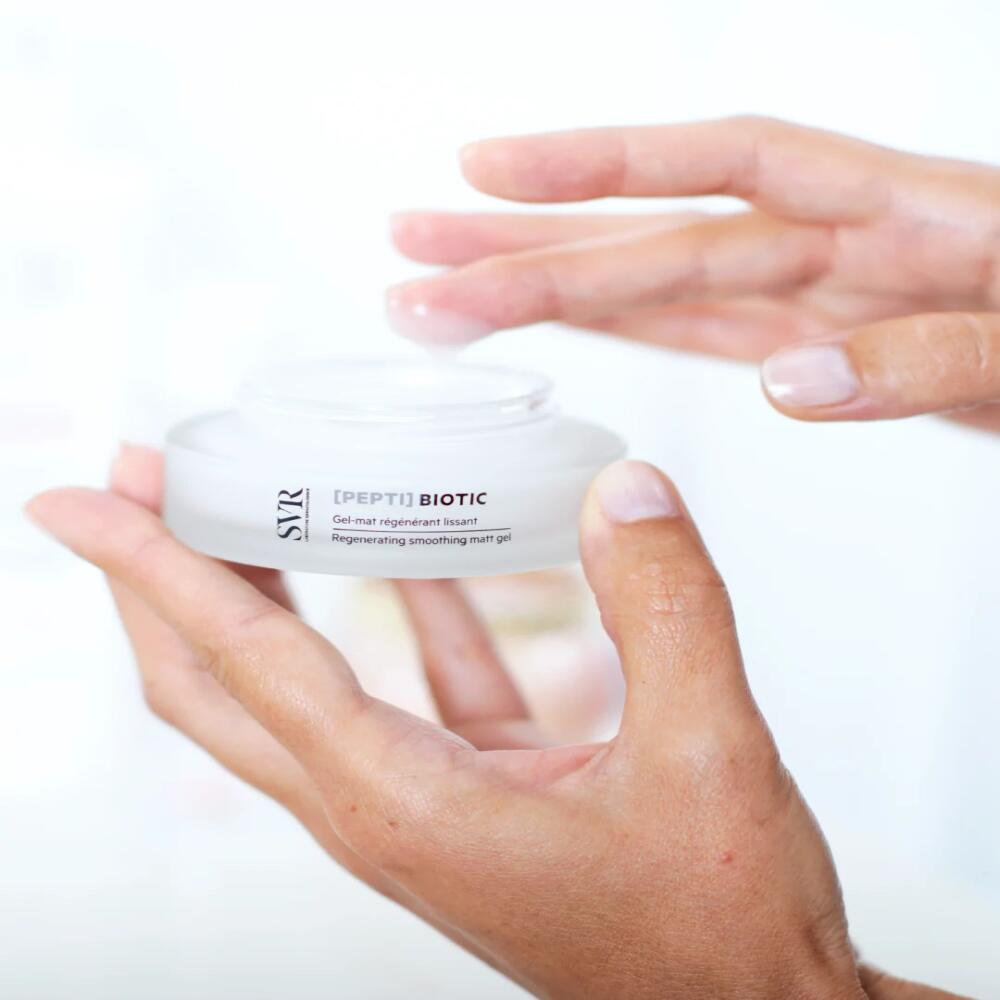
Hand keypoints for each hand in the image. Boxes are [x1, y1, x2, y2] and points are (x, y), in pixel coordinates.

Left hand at [26, 447, 953, 998]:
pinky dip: (397, 615)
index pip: (243, 663)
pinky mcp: (468, 794)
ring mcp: (418, 802)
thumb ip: (666, 608)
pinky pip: (406, 689)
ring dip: (257, 593)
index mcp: (403, 806)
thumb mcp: (708, 754)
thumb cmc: (719, 927)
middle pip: (218, 688)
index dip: (153, 567)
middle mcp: (382, 807)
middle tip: (136, 482)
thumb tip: (626, 490)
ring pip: (293, 688)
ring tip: (244, 502)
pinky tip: (415, 555)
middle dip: (159, 581)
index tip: (79, 501)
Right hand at [387, 116, 999, 432]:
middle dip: (525, 245)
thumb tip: (791, 383)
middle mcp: (836, 247)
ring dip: (549, 287)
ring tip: (447, 292)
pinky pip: (708, 334)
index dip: (596, 164)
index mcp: (898, 214)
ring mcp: (821, 300)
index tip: (486, 171)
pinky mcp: (827, 348)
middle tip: (411, 252)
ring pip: (658, 287)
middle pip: (653, 235)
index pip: (715, 163)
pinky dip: (633, 333)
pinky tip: (568, 329)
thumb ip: (932, 358)